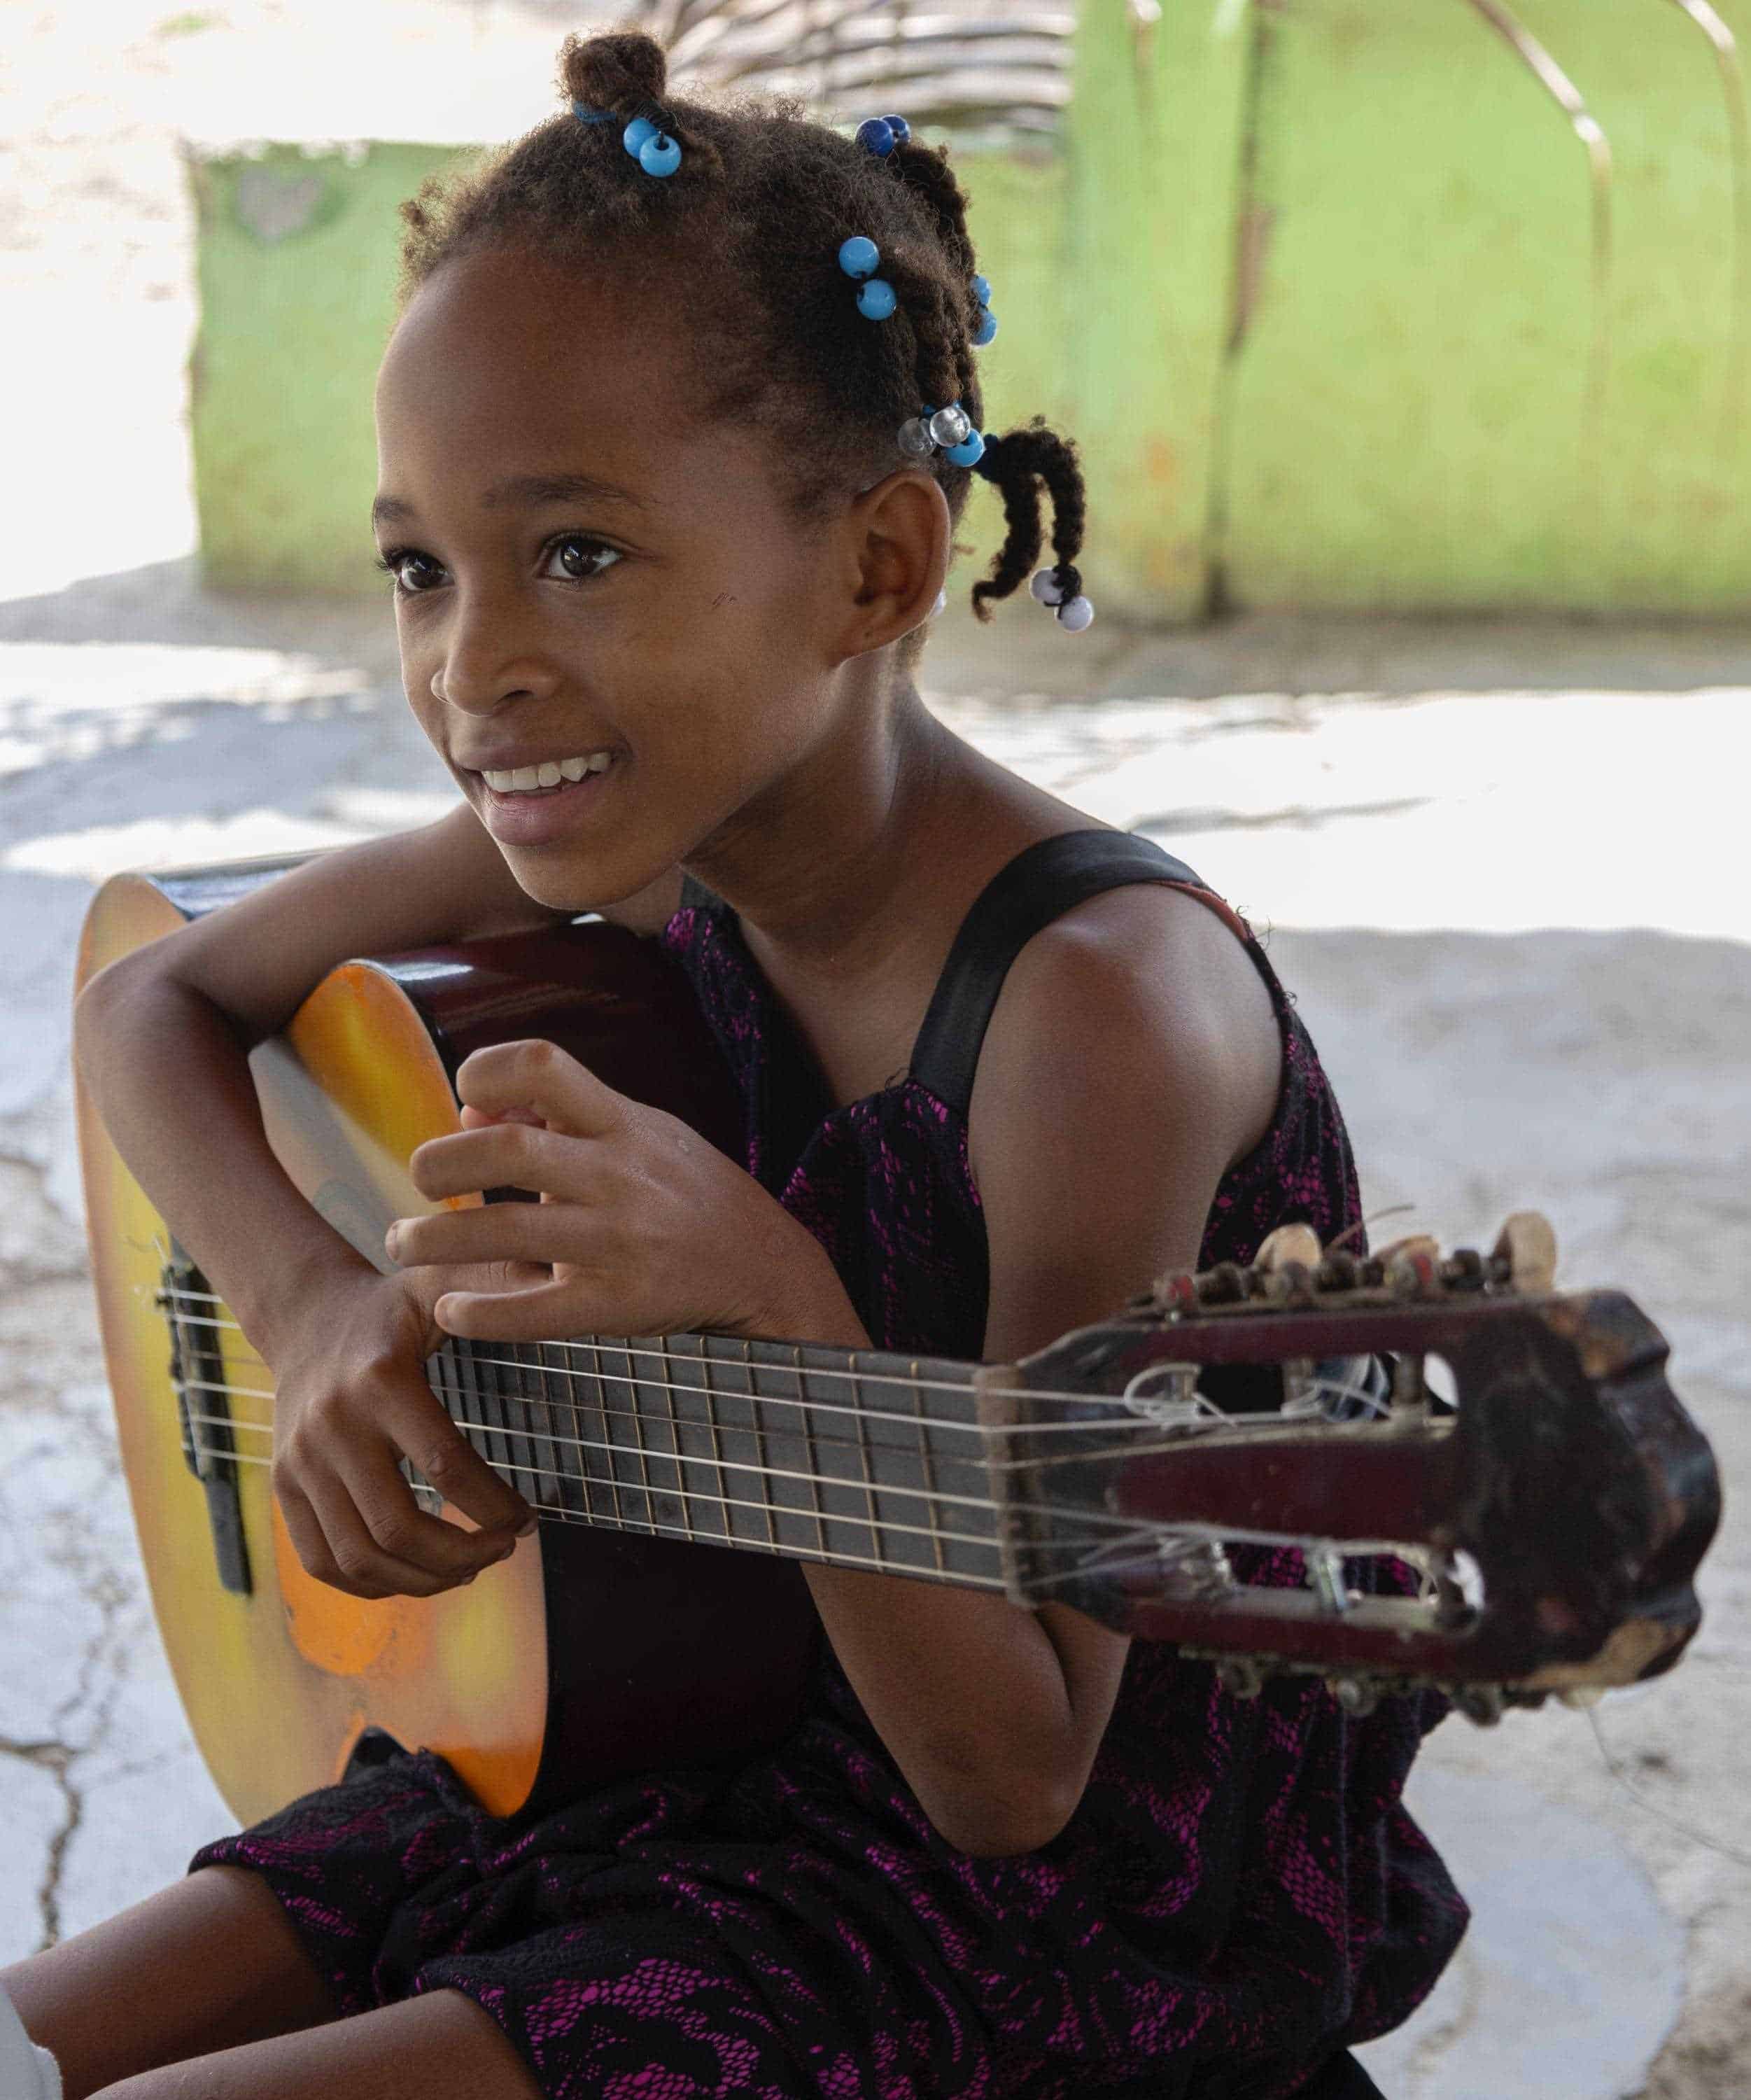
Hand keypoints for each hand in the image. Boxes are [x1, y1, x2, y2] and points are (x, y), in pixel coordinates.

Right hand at [263, 1258, 544, 1599]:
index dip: (495, 1506)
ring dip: (424, 1579)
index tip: (530, 1518)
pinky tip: (417, 1572)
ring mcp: (300, 1463)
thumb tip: (555, 1272)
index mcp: (381, 1382)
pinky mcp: (282, 1488)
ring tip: (469, 1566)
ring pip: (359, 1556)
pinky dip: (374, 1583)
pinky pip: (322, 1561)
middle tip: (504, 1548)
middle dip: (463, 1554)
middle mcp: (332, 1427)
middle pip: (398, 1525)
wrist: (306, 1319)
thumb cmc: (390, 1309)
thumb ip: (496, 1279)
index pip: (445, 1465)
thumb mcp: (438, 1282)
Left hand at [383, 1038, 862, 1347]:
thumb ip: (558, 1116)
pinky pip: (535, 1311)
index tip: (461, 1097)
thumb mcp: (639, 1133)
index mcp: (622, 1122)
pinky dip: (481, 1314)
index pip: (542, 1065)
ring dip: (435, 1240)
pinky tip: (449, 1313)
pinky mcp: (620, 1304)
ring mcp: (620, 1241)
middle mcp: (619, 1175)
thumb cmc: (688, 1192)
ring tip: (401, 1244)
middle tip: (415, 1180)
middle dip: (440, 1162)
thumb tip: (466, 1109)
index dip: (484, 1071)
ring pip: (507, 1233)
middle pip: (508, 1149)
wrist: (768, 1268)